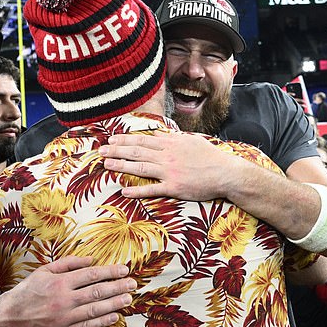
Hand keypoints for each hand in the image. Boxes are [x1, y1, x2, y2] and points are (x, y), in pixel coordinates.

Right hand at [0, 256, 135, 326]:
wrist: (9, 319)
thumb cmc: (28, 291)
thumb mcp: (44, 271)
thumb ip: (68, 263)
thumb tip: (91, 259)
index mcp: (60, 282)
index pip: (91, 275)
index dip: (109, 272)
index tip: (124, 269)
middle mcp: (64, 299)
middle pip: (97, 291)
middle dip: (117, 287)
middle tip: (132, 283)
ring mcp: (65, 317)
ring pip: (95, 309)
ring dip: (114, 304)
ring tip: (128, 299)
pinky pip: (87, 325)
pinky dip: (102, 321)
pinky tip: (114, 316)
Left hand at [100, 132, 237, 199]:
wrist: (225, 173)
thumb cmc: (210, 157)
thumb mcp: (191, 141)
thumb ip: (173, 138)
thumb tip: (158, 134)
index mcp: (171, 144)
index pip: (143, 140)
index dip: (125, 140)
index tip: (112, 140)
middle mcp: (167, 156)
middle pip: (137, 152)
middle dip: (117, 151)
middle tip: (101, 151)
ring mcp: (169, 172)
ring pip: (140, 168)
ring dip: (121, 166)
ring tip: (106, 165)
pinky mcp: (174, 187)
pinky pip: (152, 189)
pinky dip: (137, 191)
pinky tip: (124, 192)